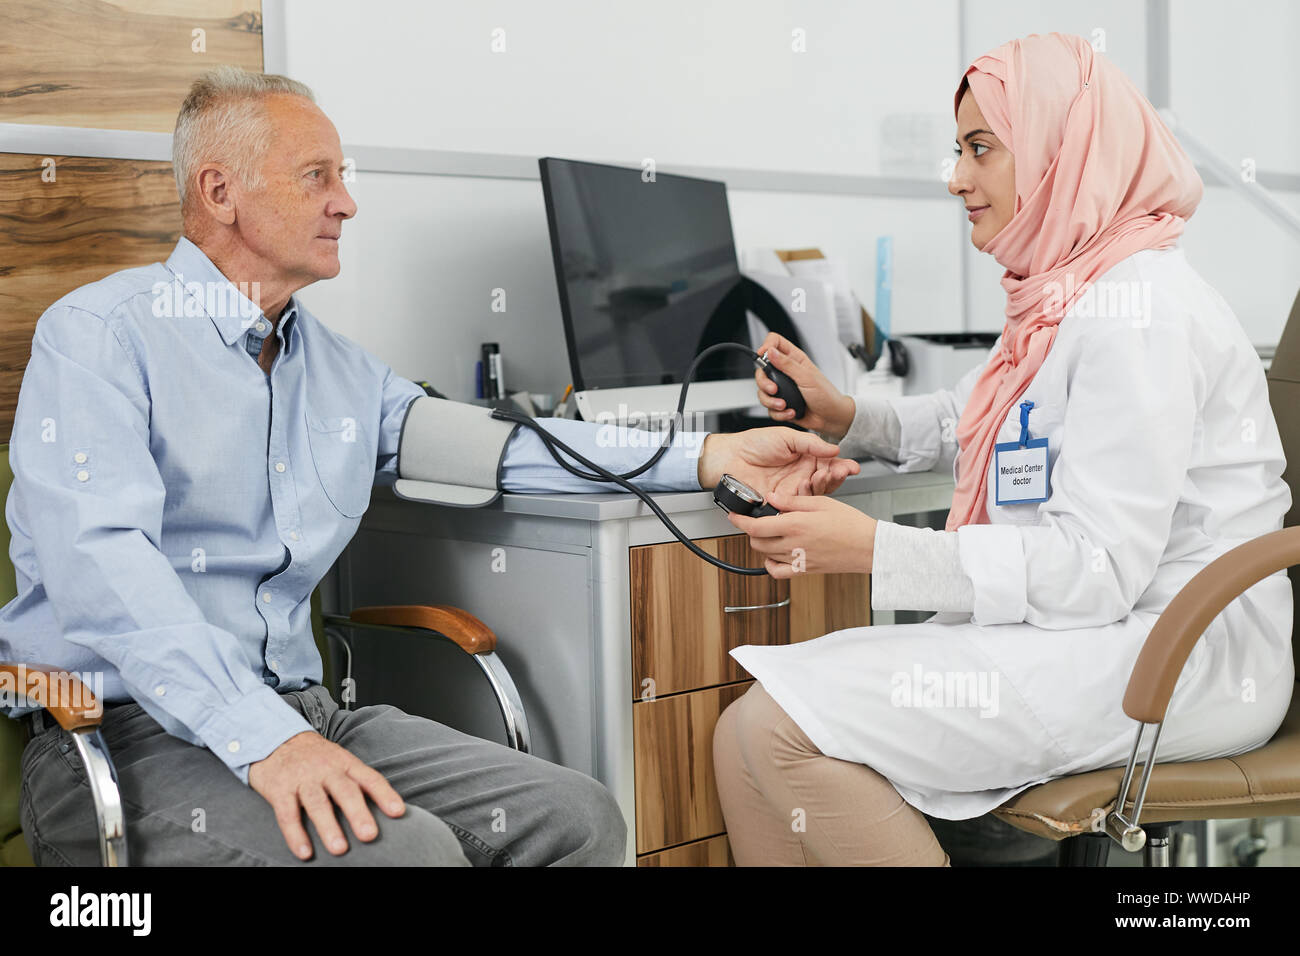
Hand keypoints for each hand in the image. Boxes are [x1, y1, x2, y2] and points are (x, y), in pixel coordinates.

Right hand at [248, 730, 406, 860]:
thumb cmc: (315, 758)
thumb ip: (356, 782)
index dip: (384, 794)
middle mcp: (326, 770)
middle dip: (358, 813)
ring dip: (329, 827)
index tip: (398, 812)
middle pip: (345, 791)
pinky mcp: (279, 789)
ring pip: (317, 803)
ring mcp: (302, 779)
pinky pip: (287, 814)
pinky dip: (295, 835)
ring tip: (340, 849)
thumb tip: (382, 810)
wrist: (275, 738)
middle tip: (370, 835)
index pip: (369, 778)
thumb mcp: (338, 761)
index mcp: (345, 763)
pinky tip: (305, 853)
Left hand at [697, 428, 859, 496]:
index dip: (842, 467)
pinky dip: (804, 498)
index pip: (829, 466)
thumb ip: (811, 444)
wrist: (731, 456)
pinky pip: (797, 505)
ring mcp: (791, 491)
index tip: (852, 467)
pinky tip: (806, 487)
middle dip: (835, 477)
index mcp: (805, 460)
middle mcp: (801, 477)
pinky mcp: (780, 503)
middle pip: (826, 482)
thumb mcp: (787, 437)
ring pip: (815, 495)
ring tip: (822, 475)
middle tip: (839, 471)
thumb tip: (834, 450)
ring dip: (822, 486)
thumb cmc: (755, 443)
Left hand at [725, 489, 877, 578]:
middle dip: (751, 530)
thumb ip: (792, 501)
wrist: (869, 546)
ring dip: (762, 543)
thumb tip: (771, 498)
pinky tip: (775, 554)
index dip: (740, 521)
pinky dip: (771, 564)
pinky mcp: (805, 570)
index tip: (734, 516)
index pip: (756, 526)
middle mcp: (793, 545)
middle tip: (758, 520)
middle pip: (757, 541)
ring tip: (771, 532)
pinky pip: (778, 572)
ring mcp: (798, 560)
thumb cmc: (850, 523)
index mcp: (796, 525)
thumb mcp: (821, 503)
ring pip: (766, 554)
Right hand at [753, 331, 855, 439]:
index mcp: (794, 359)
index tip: (763, 356)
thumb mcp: (806, 377)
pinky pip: (769, 408)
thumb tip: (771, 351)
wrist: (831, 417)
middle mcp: (786, 372)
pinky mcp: (781, 403)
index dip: (766, 346)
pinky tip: (790, 412)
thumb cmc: (826, 395)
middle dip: (764, 382)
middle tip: (774, 389)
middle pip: (762, 370)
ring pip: (762, 391)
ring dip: (770, 401)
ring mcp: (782, 389)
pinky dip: (778, 413)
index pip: (775, 343)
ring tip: (784, 405)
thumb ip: (787, 364)